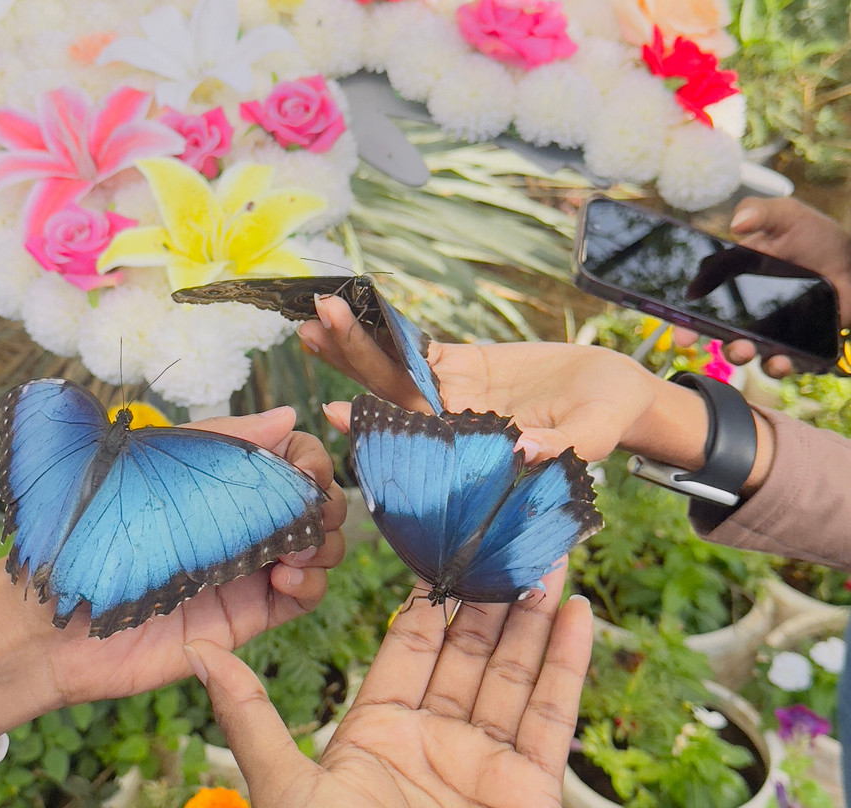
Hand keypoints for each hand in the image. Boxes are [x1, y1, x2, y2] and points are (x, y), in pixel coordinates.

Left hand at [0, 406, 345, 741]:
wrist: (53, 618)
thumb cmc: (90, 530)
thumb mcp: (156, 465)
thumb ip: (224, 443)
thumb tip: (288, 415)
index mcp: (220, 479)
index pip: (290, 460)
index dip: (311, 461)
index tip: (306, 471)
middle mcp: (240, 520)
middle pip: (314, 504)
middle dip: (325, 502)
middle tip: (309, 511)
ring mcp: (247, 567)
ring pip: (319, 548)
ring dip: (325, 542)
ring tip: (295, 549)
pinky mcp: (247, 615)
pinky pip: (304, 596)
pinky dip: (312, 582)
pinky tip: (287, 575)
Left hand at [186, 565, 592, 807]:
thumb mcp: (287, 788)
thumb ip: (251, 718)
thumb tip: (198, 654)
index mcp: (376, 731)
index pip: (409, 646)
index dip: (428, 598)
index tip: (442, 547)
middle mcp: (433, 739)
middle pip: (467, 651)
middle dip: (488, 596)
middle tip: (506, 539)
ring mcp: (483, 762)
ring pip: (513, 674)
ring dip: (534, 618)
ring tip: (547, 560)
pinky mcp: (527, 788)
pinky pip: (551, 716)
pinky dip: (569, 666)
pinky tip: (579, 616)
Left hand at [300, 294, 670, 464]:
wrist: (615, 393)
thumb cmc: (608, 421)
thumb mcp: (594, 436)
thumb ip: (561, 448)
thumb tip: (522, 453)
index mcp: (472, 449)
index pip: (414, 439)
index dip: (372, 425)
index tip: (334, 409)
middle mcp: (451, 423)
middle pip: (389, 393)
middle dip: (351, 361)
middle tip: (313, 328)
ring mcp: (452, 391)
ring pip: (394, 367)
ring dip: (356, 341)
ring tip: (317, 312)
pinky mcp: (461, 364)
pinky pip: (417, 345)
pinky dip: (388, 326)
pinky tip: (358, 304)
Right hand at [699, 196, 850, 376]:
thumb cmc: (816, 236)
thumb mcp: (785, 215)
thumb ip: (760, 211)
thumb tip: (736, 224)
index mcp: (734, 281)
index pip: (701, 305)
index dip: (686, 323)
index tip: (682, 334)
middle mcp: (747, 310)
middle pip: (720, 336)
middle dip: (714, 344)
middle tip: (714, 344)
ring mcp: (772, 329)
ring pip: (748, 353)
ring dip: (741, 356)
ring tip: (747, 350)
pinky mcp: (798, 342)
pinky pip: (784, 362)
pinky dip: (779, 366)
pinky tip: (782, 359)